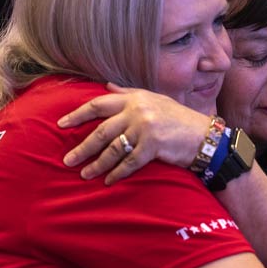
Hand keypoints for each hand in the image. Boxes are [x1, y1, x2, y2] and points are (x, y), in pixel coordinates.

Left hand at [58, 83, 210, 184]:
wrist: (204, 136)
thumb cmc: (178, 119)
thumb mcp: (154, 100)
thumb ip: (129, 93)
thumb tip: (106, 86)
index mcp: (135, 98)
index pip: (99, 104)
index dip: (78, 114)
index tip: (62, 124)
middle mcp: (137, 110)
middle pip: (101, 130)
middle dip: (82, 147)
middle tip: (68, 159)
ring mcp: (145, 127)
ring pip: (112, 149)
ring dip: (96, 164)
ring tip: (84, 173)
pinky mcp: (153, 145)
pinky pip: (129, 163)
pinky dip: (117, 173)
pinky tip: (108, 181)